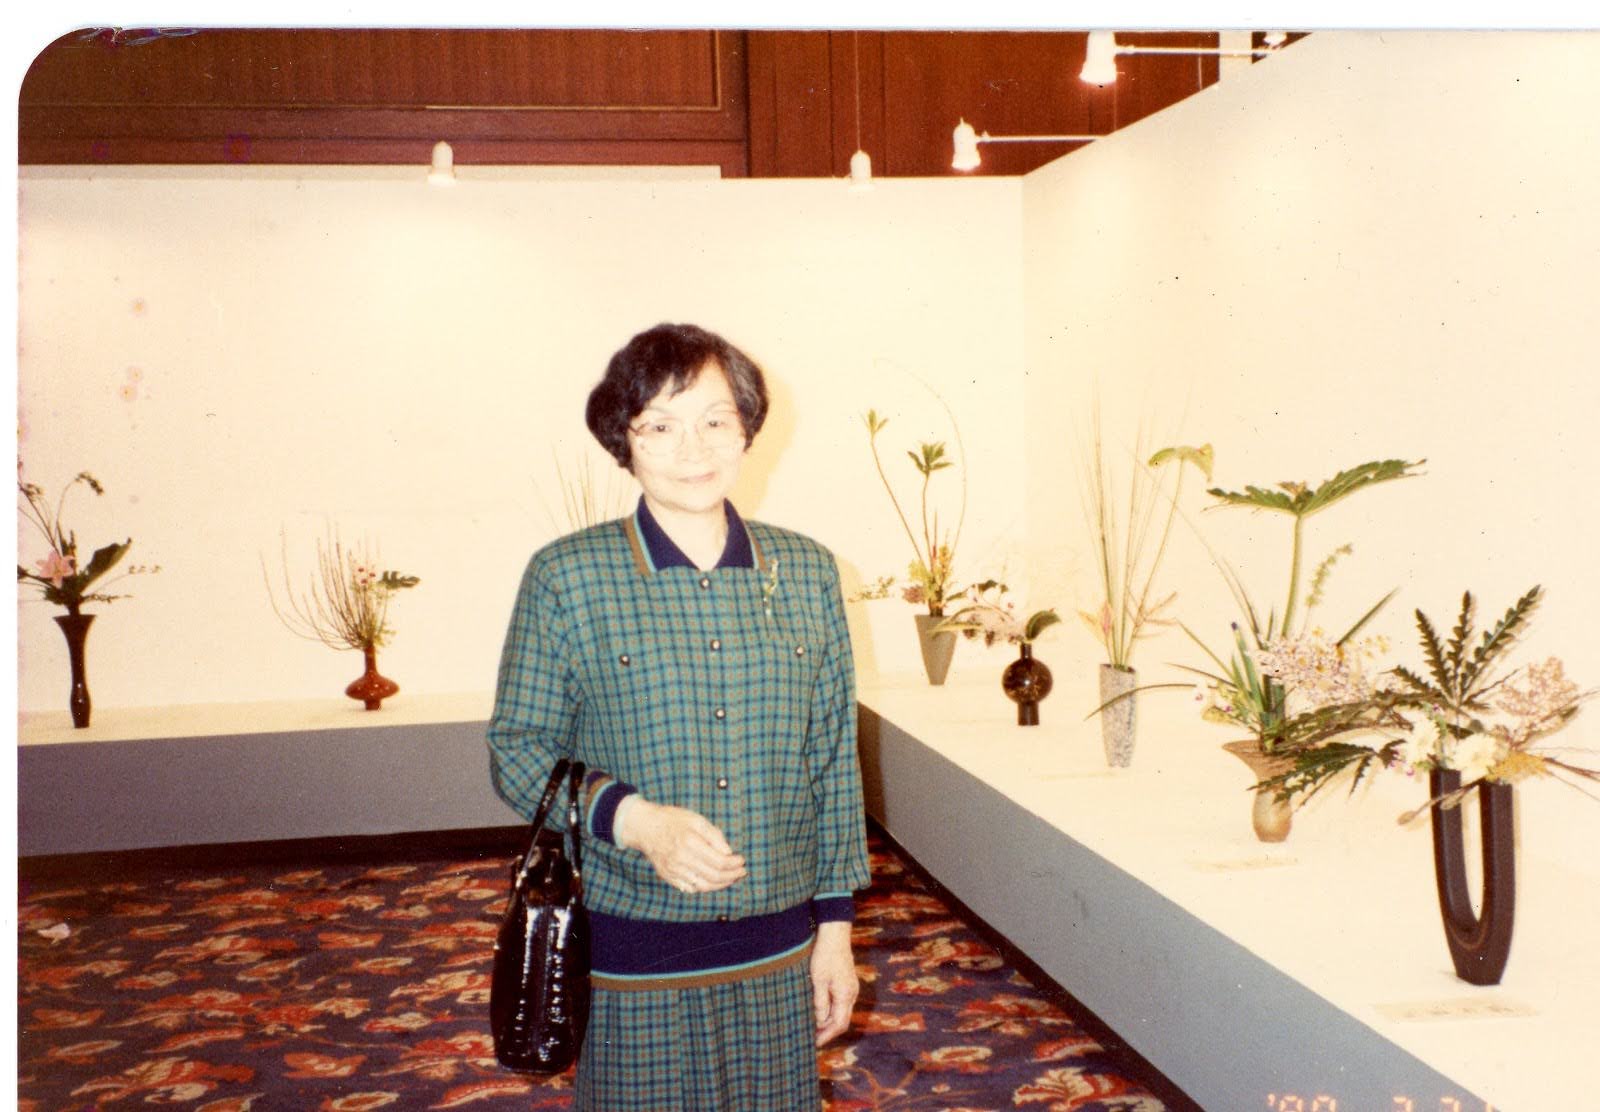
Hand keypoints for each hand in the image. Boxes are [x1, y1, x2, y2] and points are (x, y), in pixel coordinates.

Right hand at [614, 797, 745, 894]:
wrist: (644, 827)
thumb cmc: (672, 820)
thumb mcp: (696, 819)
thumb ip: (714, 835)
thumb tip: (728, 853)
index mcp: (690, 843)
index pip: (719, 861)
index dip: (734, 864)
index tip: (742, 860)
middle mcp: (681, 859)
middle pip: (713, 876)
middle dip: (732, 876)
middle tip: (741, 872)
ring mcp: (673, 870)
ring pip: (703, 886)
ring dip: (721, 885)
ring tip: (731, 879)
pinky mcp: (668, 876)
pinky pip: (690, 888)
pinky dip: (704, 887)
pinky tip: (713, 882)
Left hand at [810, 920, 857, 1045]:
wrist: (835, 934)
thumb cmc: (824, 955)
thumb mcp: (818, 980)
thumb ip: (820, 1003)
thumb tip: (819, 1022)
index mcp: (845, 995)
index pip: (839, 1024)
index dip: (827, 1036)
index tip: (815, 1043)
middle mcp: (852, 994)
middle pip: (842, 1021)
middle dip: (828, 1032)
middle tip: (813, 1038)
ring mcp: (851, 988)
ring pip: (843, 1012)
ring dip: (830, 1021)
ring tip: (814, 1026)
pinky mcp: (848, 982)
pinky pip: (842, 1003)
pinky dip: (832, 1011)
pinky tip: (821, 1010)